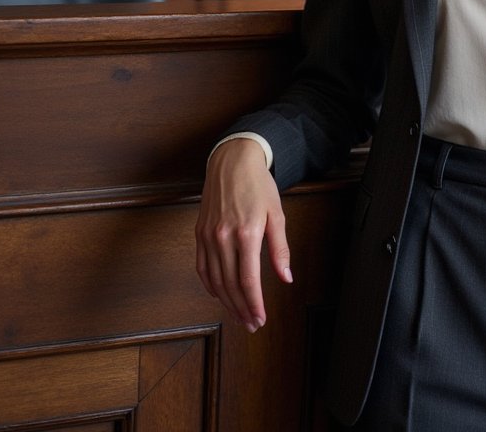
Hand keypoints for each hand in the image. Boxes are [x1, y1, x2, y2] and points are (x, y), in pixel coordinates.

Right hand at [195, 138, 291, 331]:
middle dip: (241, 308)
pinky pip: (202, 267)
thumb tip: (286, 278)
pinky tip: (219, 294)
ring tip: (239, 315)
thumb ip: (280, 248)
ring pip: (215, 280)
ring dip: (226, 302)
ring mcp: (208, 236)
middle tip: (252, 324)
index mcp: (246, 233)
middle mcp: (223, 237)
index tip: (260, 318)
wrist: (232, 161)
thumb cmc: (259, 185)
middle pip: (230, 285)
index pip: (248, 280)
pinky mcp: (199, 233)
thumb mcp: (277, 213)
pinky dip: (210, 285)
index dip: (254, 303)